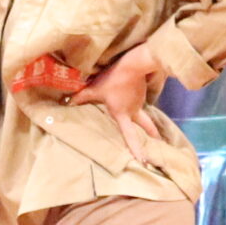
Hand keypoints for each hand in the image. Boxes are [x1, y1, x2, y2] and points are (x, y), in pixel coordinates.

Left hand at [71, 45, 164, 162]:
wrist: (133, 64)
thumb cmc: (113, 79)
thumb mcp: (95, 88)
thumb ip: (81, 97)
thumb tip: (66, 102)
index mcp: (123, 115)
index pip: (131, 136)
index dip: (136, 149)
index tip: (143, 161)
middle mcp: (134, 111)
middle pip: (147, 126)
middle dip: (153, 135)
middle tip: (158, 143)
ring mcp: (140, 102)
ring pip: (140, 112)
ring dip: (140, 116)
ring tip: (135, 117)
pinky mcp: (142, 92)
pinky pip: (138, 100)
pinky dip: (134, 100)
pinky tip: (129, 95)